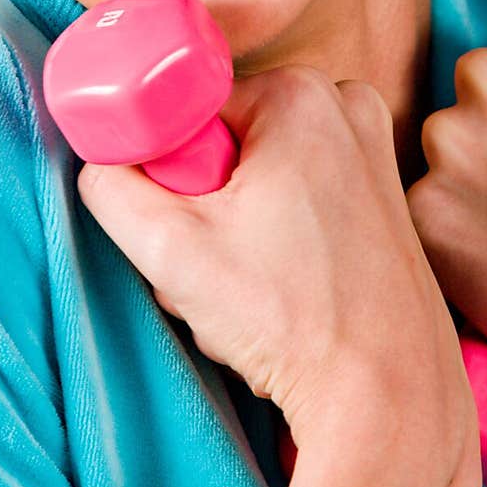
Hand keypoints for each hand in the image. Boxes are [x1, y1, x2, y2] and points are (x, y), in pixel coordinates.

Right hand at [78, 64, 480, 486]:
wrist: (385, 392)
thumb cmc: (292, 319)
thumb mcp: (168, 249)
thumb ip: (110, 188)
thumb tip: (101, 161)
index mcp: (299, 93)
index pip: (189, 112)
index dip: (173, 175)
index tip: (190, 228)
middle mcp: (345, 103)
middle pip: (225, 143)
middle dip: (204, 206)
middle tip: (222, 264)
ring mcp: (372, 146)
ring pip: (259, 174)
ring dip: (236, 229)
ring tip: (257, 285)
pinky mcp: (383, 191)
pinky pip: (298, 194)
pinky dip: (277, 236)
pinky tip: (286, 284)